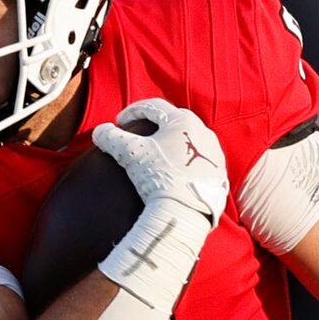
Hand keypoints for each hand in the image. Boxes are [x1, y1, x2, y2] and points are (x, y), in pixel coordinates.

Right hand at [91, 100, 229, 310]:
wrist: (186, 212)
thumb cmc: (158, 178)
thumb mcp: (130, 154)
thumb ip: (111, 138)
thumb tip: (99, 132)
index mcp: (183, 121)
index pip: (154, 107)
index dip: (133, 111)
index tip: (120, 122)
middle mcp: (204, 132)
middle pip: (175, 121)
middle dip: (155, 124)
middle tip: (139, 134)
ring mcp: (215, 154)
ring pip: (190, 142)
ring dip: (172, 143)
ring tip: (157, 155)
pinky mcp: (219, 175)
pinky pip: (200, 163)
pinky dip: (185, 163)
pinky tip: (175, 174)